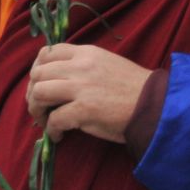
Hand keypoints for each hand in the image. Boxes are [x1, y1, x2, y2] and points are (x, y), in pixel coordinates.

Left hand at [26, 44, 148, 143]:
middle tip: (40, 108)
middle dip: (32, 93)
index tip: (40, 85)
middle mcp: (80, 66)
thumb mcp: (107, 64)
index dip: (37, 70)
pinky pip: (54, 120)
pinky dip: (51, 130)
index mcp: (86, 53)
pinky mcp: (84, 110)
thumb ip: (83, 66)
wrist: (156, 104)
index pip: (47, 53)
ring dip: (37, 111)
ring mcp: (81, 87)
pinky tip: (59, 136)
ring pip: (39, 93)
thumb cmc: (135, 88)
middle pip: (38, 74)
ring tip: (46, 122)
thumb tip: (58, 79)